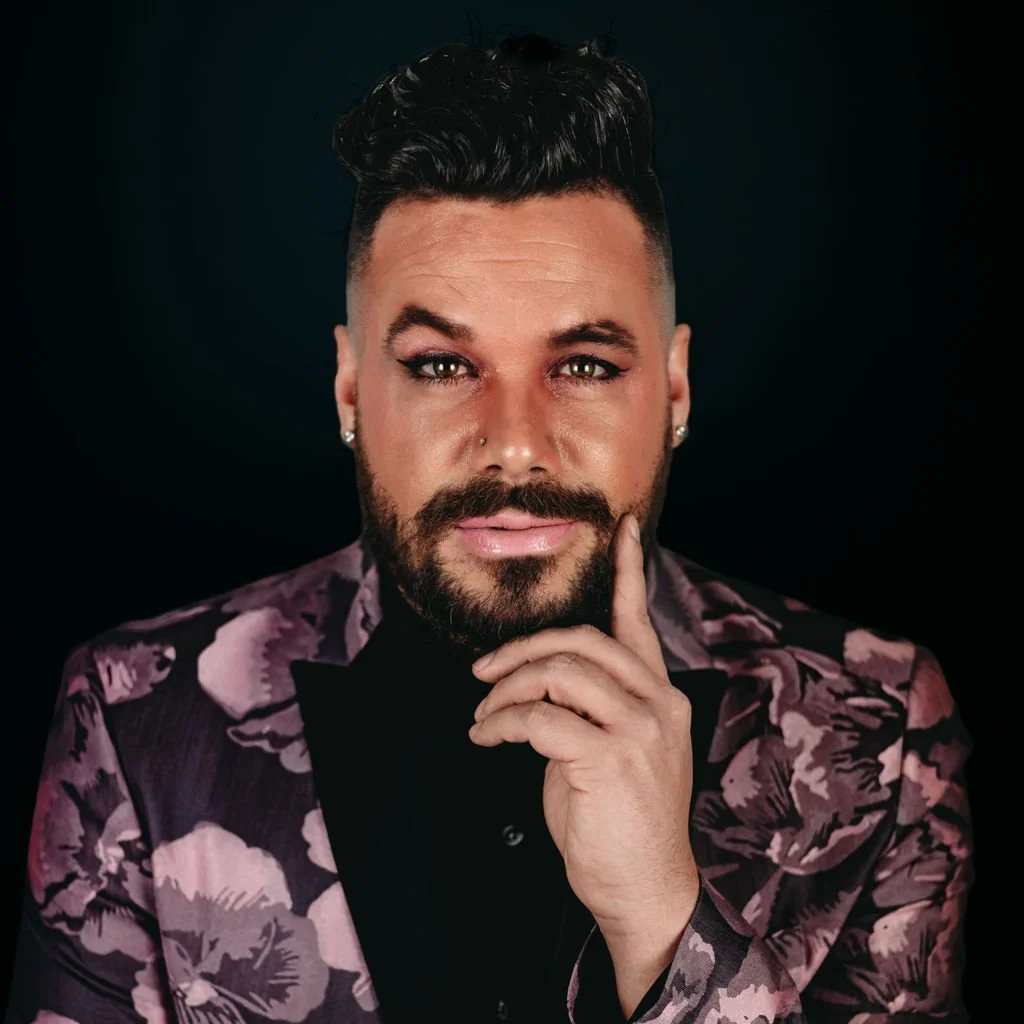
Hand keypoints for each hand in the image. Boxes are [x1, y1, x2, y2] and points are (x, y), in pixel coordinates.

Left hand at [468, 513, 699, 941]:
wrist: (646, 892)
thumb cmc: (620, 823)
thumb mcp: (609, 752)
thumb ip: (589, 708)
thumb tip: (537, 683)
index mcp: (660, 696)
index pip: (640, 622)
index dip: (628, 570)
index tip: (619, 527)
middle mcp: (659, 702)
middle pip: (583, 640)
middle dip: (522, 648)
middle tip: (482, 671)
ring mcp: (640, 727)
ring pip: (559, 671)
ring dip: (506, 688)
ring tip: (483, 714)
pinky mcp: (611, 756)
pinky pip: (540, 716)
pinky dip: (501, 722)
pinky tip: (486, 737)